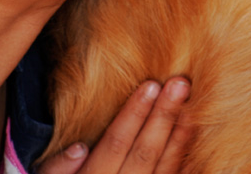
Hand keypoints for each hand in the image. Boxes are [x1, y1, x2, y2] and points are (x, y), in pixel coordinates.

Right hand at [38, 77, 192, 173]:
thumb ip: (58, 168)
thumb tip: (80, 148)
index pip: (115, 144)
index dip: (134, 115)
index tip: (151, 85)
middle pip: (145, 153)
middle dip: (163, 117)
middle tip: (180, 85)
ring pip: (164, 169)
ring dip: (179, 137)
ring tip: (190, 107)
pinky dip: (185, 163)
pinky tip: (192, 139)